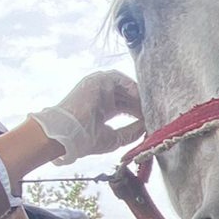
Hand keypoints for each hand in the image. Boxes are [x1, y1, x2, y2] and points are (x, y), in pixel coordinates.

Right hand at [29, 70, 143, 164]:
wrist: (66, 136)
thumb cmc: (84, 140)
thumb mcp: (114, 138)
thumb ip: (132, 131)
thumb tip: (147, 126)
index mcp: (102, 110)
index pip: (126, 106)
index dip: (138, 110)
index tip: (149, 117)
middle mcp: (101, 97)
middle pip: (126, 95)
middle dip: (140, 103)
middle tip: (152, 110)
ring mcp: (98, 88)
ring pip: (124, 85)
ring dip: (137, 94)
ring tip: (147, 105)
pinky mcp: (96, 80)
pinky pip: (118, 78)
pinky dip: (130, 85)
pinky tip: (138, 97)